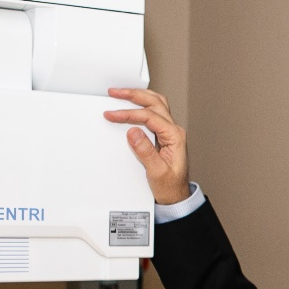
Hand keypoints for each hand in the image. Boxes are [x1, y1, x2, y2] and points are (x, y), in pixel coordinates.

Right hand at [105, 87, 189, 204]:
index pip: (150, 117)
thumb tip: (133, 132)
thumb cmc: (170, 186)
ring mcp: (169, 131)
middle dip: (134, 95)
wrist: (176, 195)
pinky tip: (131, 103)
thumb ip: (146, 152)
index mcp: (174, 137)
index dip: (129, 114)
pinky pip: (153, 113)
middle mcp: (173, 131)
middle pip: (155, 103)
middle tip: (115, 92)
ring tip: (120, 93)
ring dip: (139, 96)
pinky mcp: (163, 134)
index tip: (112, 114)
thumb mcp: (157, 172)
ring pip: (156, 104)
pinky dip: (141, 104)